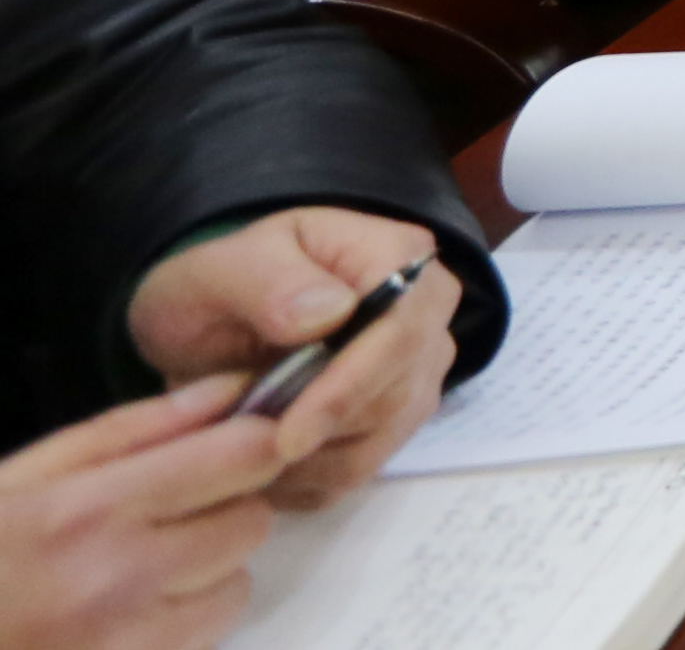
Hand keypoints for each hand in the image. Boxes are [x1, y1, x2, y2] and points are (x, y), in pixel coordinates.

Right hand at [0, 376, 292, 649]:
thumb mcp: (21, 475)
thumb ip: (131, 430)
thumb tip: (230, 390)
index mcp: (87, 511)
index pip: (245, 456)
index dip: (250, 441)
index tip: (229, 443)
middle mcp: (118, 579)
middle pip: (253, 522)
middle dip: (225, 508)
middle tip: (167, 510)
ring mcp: (126, 644)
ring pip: (236, 589)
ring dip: (208, 573)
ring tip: (138, 566)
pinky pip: (200, 641)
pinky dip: (181, 623)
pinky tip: (123, 611)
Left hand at [124, 212, 454, 510]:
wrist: (207, 323)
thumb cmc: (213, 288)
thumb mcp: (215, 271)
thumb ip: (267, 283)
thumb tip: (330, 313)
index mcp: (398, 255)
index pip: (401, 331)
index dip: (350, 388)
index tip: (287, 437)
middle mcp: (427, 313)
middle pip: (398, 394)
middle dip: (319, 431)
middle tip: (240, 447)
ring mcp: (418, 368)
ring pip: (383, 439)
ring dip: (308, 460)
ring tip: (241, 452)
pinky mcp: (397, 417)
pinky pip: (363, 467)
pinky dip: (308, 479)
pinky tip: (260, 463)